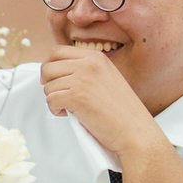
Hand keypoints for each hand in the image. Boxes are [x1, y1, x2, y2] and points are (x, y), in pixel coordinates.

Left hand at [39, 46, 159, 160]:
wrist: (135, 130)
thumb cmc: (121, 111)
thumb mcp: (106, 78)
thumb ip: (85, 71)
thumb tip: (56, 72)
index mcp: (96, 57)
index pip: (57, 51)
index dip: (50, 67)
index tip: (54, 80)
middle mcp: (89, 64)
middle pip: (48, 67)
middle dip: (48, 84)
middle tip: (59, 97)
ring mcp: (82, 79)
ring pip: (48, 86)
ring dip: (54, 100)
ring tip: (71, 108)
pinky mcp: (77, 96)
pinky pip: (50, 100)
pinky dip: (56, 110)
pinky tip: (71, 115)